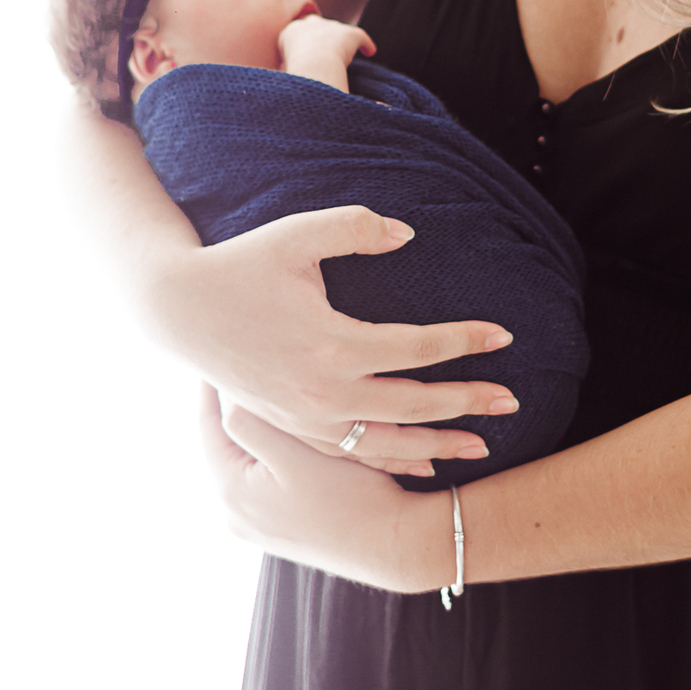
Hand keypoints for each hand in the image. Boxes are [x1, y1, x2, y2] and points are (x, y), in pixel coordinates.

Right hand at [146, 205, 518, 475]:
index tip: (504, 337)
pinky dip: (392, 456)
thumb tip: (408, 235)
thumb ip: (357, 228)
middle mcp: (324, 391)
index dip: (464, 341)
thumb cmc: (241, 264)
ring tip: (485, 447)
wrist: (178, 310)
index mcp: (332, 343)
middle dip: (467, 402)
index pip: (417, 347)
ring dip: (438, 442)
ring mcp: (308, 416)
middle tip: (512, 400)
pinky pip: (354, 450)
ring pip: (388, 438)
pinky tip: (424, 462)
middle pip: (413, 402)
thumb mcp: (298, 234)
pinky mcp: (294, 425)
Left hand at [200, 385, 446, 591]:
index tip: (216, 355)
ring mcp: (256, 523)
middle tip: (239, 366)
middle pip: (226, 443)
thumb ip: (253, 422)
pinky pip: (265, 476)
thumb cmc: (350, 497)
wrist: (394, 546)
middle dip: (234, 406)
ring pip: (247, 458)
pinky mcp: (279, 526)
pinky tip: (289, 429)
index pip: (208, 426)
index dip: (212, 388)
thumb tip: (226, 390)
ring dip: (255, 428)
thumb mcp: (295, 454)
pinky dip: (273, 450)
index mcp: (232, 492)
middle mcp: (235, 513)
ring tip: (262, 390)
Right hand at [278, 14, 374, 73]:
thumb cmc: (297, 74)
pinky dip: (366, 44)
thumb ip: (290, 71)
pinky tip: (370, 51)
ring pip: (337, 30)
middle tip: (322, 45)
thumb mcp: (286, 73)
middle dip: (317, 31)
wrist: (313, 66)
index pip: (295, 31)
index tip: (304, 50)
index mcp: (291, 32)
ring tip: (346, 53)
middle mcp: (311, 24)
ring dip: (340, 40)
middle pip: (313, 22)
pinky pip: (360, 37)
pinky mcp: (350, 33)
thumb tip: (293, 81)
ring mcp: (332, 27)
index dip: (301, 41)